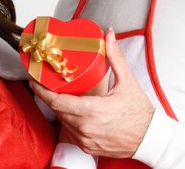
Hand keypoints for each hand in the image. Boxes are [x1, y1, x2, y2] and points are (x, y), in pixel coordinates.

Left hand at [30, 28, 154, 157]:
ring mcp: (86, 141)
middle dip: (48, 96)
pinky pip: (71, 132)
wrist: (151, 139)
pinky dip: (69, 120)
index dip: (41, 91)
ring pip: (63, 122)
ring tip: (57, 94)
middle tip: (44, 82)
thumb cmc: (140, 113)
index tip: (34, 80)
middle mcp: (86, 128)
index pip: (56, 101)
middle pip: (56, 110)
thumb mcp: (127, 81)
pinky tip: (71, 110)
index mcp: (92, 111)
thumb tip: (108, 35)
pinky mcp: (88, 148)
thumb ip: (115, 56)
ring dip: (59, 108)